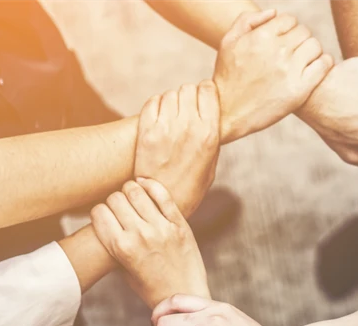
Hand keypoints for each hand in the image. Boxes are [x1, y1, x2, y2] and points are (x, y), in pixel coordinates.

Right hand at [90, 178, 207, 304]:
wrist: (184, 295)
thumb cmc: (150, 286)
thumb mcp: (123, 269)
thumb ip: (114, 244)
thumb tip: (106, 218)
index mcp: (121, 248)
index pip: (98, 212)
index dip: (99, 212)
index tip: (106, 216)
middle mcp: (139, 235)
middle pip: (115, 198)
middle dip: (114, 200)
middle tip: (120, 207)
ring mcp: (161, 227)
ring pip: (136, 191)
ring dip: (130, 190)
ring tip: (132, 196)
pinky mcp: (179, 223)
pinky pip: (162, 194)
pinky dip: (150, 184)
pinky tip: (144, 184)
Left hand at [135, 81, 219, 215]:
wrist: (161, 203)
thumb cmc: (190, 186)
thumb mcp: (211, 162)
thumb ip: (211, 134)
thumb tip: (209, 113)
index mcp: (209, 134)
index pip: (208, 90)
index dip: (206, 92)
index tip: (204, 98)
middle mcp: (188, 127)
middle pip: (188, 89)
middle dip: (190, 96)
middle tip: (188, 108)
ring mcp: (165, 128)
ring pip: (170, 94)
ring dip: (173, 102)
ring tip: (174, 117)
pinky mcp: (146, 131)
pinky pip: (152, 102)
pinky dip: (157, 106)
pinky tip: (160, 119)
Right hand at [214, 10, 333, 142]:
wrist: (227, 112)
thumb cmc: (228, 76)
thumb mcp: (229, 42)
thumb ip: (248, 20)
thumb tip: (275, 12)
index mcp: (261, 37)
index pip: (289, 20)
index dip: (287, 29)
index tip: (284, 41)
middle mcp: (277, 51)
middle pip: (304, 32)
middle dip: (299, 40)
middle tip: (292, 54)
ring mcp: (290, 70)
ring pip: (315, 46)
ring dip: (311, 52)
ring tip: (302, 62)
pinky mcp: (300, 89)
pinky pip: (324, 64)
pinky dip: (324, 63)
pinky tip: (316, 68)